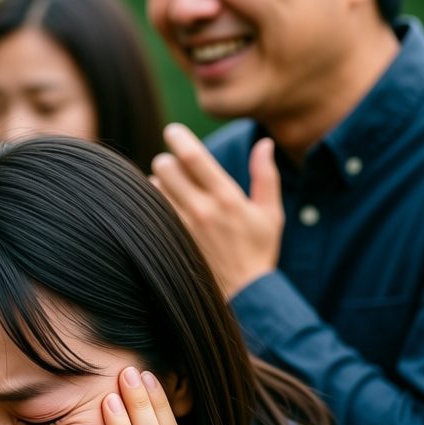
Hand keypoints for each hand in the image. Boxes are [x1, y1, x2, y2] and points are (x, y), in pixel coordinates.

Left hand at [151, 123, 283, 297]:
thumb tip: (264, 142)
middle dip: (166, 159)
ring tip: (171, 189)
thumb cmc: (259, 251)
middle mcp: (201, 211)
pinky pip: (152, 211)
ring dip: (159, 182)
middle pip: (166, 168)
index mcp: (227, 198)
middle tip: (173, 163)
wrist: (243, 294)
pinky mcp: (170, 241)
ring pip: (154, 189)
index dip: (179, 138)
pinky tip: (164, 206)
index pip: (193, 157)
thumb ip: (265, 175)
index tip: (173, 130)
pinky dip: (154, 203)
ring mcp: (182, 228)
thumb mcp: (271, 213)